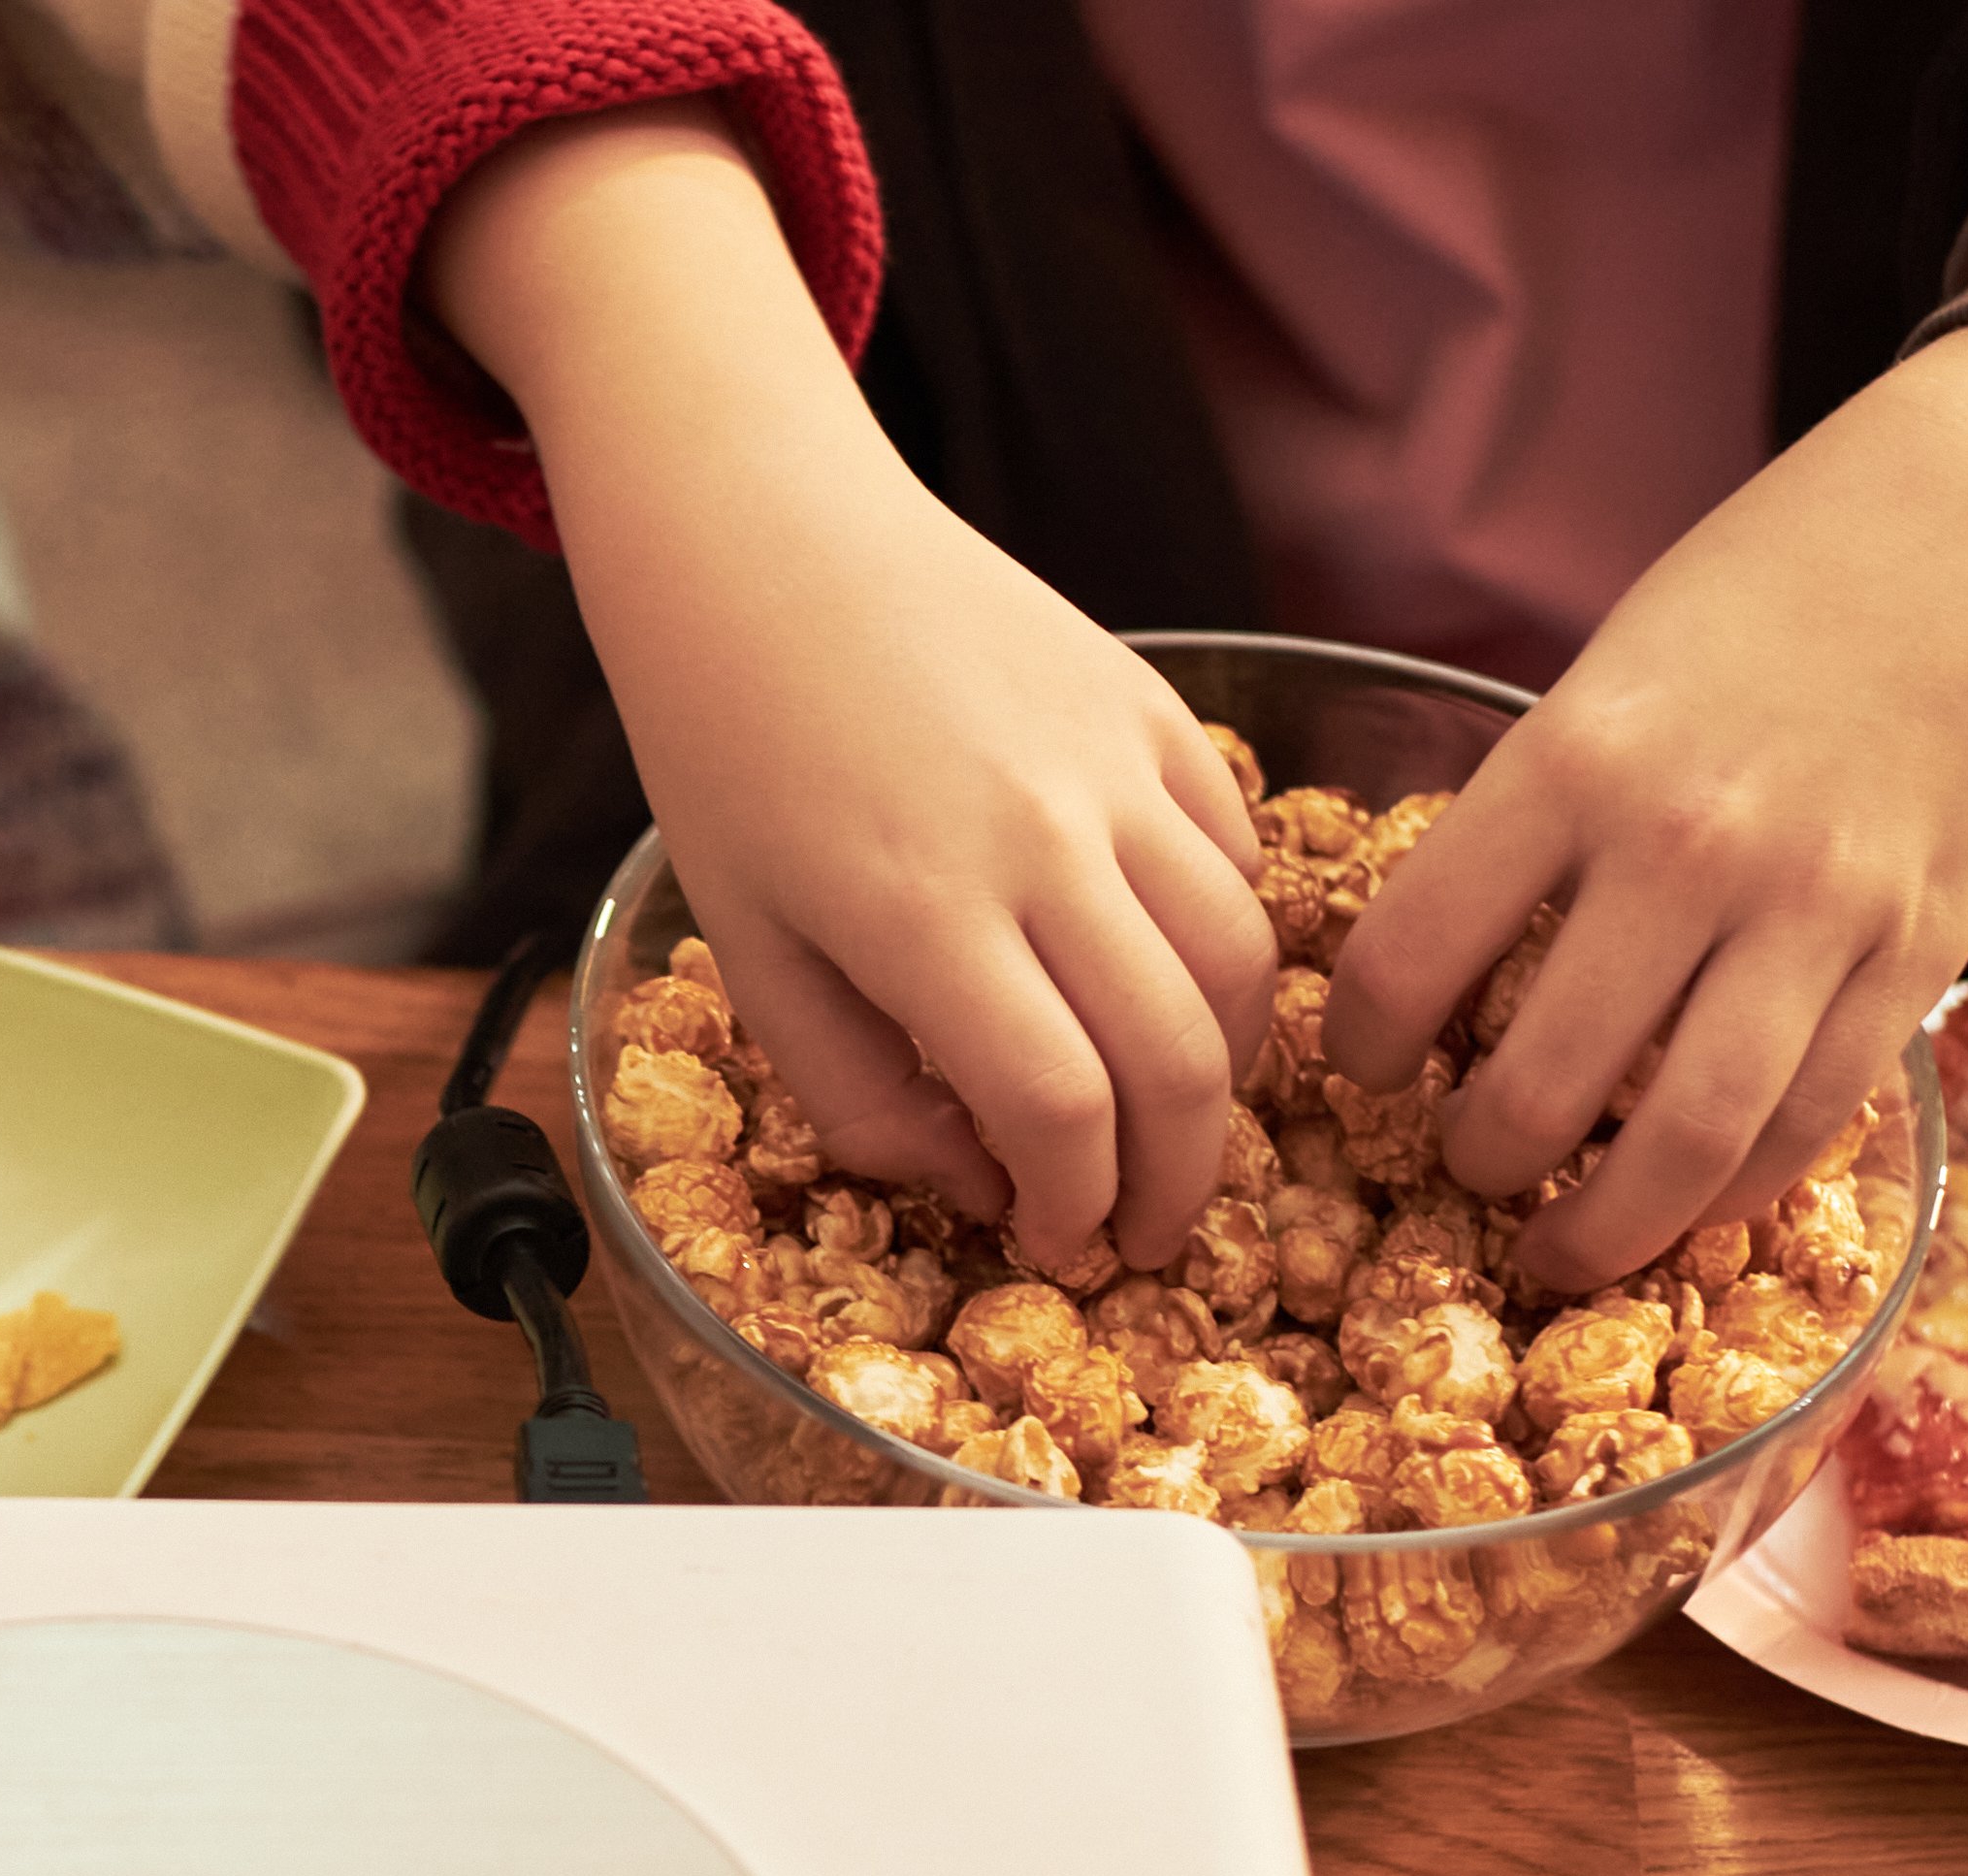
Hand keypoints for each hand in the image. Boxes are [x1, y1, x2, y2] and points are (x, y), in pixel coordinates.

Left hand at [430, 103, 1276, 1270]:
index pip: (1061, 1110)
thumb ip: (860, 1092)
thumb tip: (985, 1184)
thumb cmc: (729, 750)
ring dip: (1223, 1072)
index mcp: (918, 911)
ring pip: (1239, 963)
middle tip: (1147, 1232)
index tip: (1061, 1244)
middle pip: (1178, 1059)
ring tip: (1172, 1119)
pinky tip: (1167, 981)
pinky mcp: (1151, 705)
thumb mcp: (748, 950)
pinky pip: (1238, 859)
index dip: (1079, 1207)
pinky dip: (1227, 946)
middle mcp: (1040, 837)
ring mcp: (1112, 763)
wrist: (759, 537)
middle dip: (1178, 1183)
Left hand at [1326, 318, 1967, 1291]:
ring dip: (1603, 1226)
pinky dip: (1735, 1187)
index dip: (1360, 1046)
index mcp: (1575, 759)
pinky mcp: (1922, 954)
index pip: (1407, 958)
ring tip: (1561, 1240)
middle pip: (1541, 1090)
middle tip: (1462, 1168)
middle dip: (1478, 1163)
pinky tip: (1692, 1195)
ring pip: (1688, 1143)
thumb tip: (1450, 972)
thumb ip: (1539, 817)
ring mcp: (1819, 911)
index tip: (1366, 1066)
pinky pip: (1809, 1121)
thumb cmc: (1771, 587)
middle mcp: (1689, 846)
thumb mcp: (1610, 672)